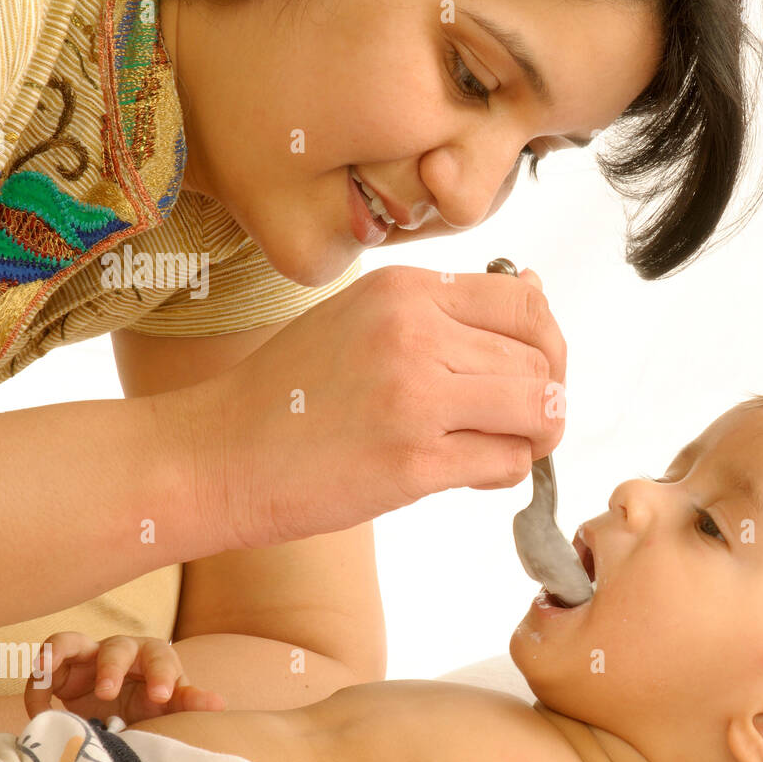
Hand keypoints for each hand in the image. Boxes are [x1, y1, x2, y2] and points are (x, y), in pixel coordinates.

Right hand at [24, 632, 224, 723]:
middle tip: (108, 694)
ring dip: (60, 658)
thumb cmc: (150, 702)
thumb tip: (219, 704)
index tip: (162, 696)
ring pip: (71, 642)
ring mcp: (88, 655)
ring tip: (47, 678)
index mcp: (154, 657)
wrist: (121, 710)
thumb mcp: (170, 706)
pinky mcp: (62, 668)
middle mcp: (122, 650)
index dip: (161, 674)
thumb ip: (189, 702)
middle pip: (118, 648)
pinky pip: (45, 665)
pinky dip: (38, 682)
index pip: (161, 658)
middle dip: (112, 668)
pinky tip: (38, 707)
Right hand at [195, 264, 566, 549]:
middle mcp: (414, 333)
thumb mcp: (363, 318)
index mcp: (404, 290)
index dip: (546, 343)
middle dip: (543, 397)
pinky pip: (508, 463)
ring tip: (495, 446)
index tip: (528, 372)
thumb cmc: (291, 391)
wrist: (215, 456)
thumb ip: (446, 309)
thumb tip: (537, 289)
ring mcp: (414, 398)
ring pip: (538, 409)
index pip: (526, 302)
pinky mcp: (412, 463)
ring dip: (531, 436)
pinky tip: (466, 470)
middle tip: (516, 422)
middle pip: (539, 360)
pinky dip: (502, 472)